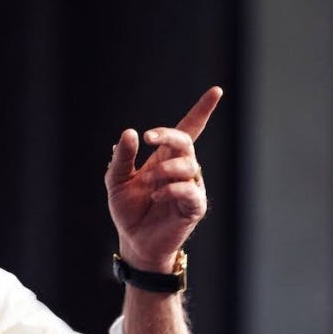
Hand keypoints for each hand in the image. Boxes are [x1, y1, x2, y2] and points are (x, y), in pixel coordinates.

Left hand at [105, 86, 222, 271]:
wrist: (133, 241)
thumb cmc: (128, 210)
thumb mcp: (116, 180)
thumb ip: (122, 157)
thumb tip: (130, 133)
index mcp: (165, 158)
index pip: (188, 130)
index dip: (202, 111)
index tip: (216, 91)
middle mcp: (181, 169)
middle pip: (186, 142)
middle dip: (168, 135)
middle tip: (147, 137)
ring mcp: (190, 187)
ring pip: (188, 165)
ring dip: (164, 170)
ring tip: (148, 184)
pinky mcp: (194, 207)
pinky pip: (190, 190)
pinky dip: (172, 189)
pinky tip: (157, 196)